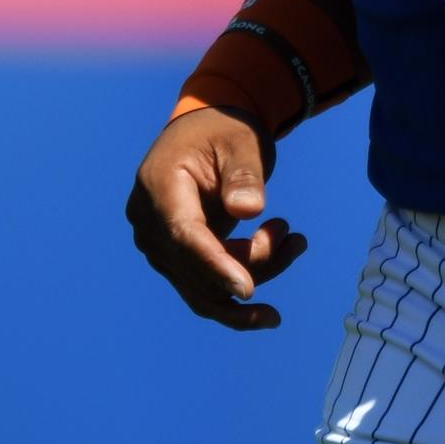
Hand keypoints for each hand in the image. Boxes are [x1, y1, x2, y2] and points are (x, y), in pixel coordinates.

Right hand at [125, 107, 308, 330]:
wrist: (207, 129)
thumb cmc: (225, 131)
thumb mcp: (241, 143)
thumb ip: (244, 175)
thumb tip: (249, 210)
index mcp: (159, 187)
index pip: (185, 236)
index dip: (215, 265)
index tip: (248, 291)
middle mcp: (149, 222)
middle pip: (197, 266)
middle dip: (252, 263)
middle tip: (295, 236)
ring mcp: (158, 244)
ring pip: (203, 286)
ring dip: (253, 274)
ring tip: (295, 242)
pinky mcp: (175, 257)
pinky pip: (202, 289)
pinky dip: (237, 291)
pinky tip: (269, 313)